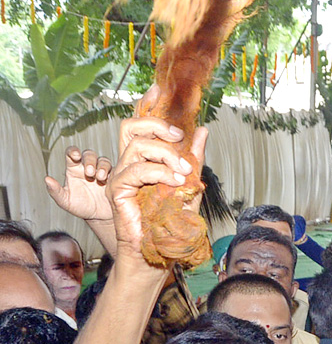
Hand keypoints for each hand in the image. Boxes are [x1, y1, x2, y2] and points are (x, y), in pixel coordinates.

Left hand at [46, 146, 113, 226]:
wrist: (98, 217)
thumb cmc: (80, 207)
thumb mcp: (65, 201)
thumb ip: (55, 191)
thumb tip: (47, 179)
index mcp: (74, 169)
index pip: (71, 153)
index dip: (73, 151)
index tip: (75, 156)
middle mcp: (88, 167)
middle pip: (88, 154)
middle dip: (89, 161)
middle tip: (89, 173)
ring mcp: (102, 171)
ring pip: (103, 160)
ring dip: (102, 166)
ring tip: (100, 178)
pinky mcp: (114, 177)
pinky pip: (116, 170)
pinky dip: (112, 172)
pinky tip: (109, 181)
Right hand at [107, 116, 207, 261]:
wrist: (161, 254)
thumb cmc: (173, 225)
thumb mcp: (190, 187)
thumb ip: (194, 160)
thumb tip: (203, 131)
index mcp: (144, 162)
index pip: (140, 127)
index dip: (146, 105)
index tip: (158, 89)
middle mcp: (129, 165)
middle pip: (131, 128)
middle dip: (155, 124)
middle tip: (179, 136)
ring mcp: (121, 178)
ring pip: (136, 147)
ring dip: (165, 154)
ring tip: (183, 173)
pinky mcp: (117, 191)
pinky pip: (134, 170)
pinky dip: (158, 172)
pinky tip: (174, 182)